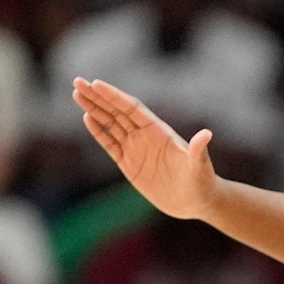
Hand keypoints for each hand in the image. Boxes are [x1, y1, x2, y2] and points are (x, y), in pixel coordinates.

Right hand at [70, 78, 221, 220]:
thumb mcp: (201, 166)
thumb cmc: (202, 183)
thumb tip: (207, 134)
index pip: (132, 109)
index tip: (96, 83)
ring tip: (76, 93)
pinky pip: (110, 144)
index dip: (115, 96)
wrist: (197, 202)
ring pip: (110, 124)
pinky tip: (87, 117)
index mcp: (160, 132)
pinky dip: (98, 131)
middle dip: (97, 97)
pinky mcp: (130, 164)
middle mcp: (146, 137)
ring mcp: (136, 149)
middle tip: (77, 81)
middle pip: (117, 111)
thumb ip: (199, 151)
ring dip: (94, 109)